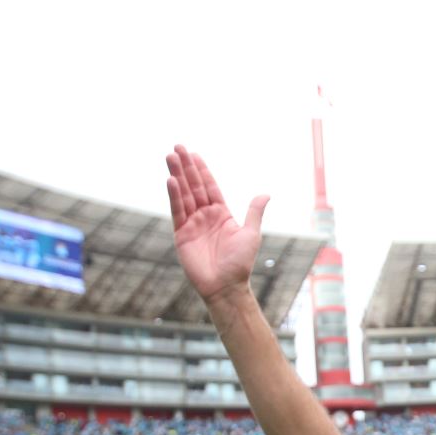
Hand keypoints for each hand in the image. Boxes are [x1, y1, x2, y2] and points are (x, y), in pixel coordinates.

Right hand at [165, 146, 270, 303]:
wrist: (226, 286)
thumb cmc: (240, 263)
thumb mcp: (250, 234)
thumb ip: (254, 212)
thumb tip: (266, 194)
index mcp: (221, 214)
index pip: (209, 186)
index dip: (201, 170)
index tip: (193, 153)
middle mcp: (205, 216)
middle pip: (194, 186)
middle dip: (186, 167)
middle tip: (177, 147)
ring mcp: (192, 224)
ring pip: (183, 195)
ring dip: (177, 176)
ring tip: (170, 157)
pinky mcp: (181, 234)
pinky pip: (177, 211)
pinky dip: (174, 196)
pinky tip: (171, 181)